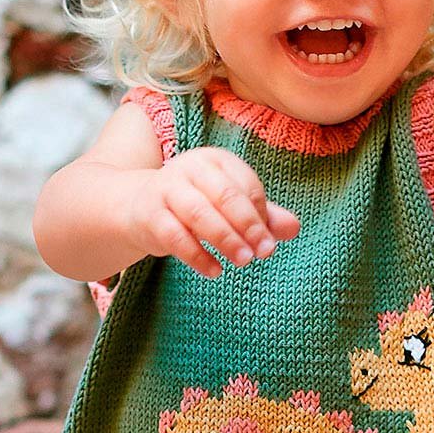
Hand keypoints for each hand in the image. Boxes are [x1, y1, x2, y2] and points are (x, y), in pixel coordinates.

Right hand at [127, 148, 299, 278]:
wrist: (139, 209)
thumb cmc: (195, 206)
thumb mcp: (228, 207)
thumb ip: (261, 216)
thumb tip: (294, 228)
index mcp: (215, 161)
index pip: (245, 185)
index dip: (260, 214)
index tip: (269, 240)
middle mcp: (190, 168)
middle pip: (225, 196)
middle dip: (248, 226)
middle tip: (265, 252)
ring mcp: (166, 189)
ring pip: (200, 214)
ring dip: (225, 239)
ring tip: (244, 261)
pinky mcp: (149, 214)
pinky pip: (176, 237)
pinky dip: (198, 256)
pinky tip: (215, 272)